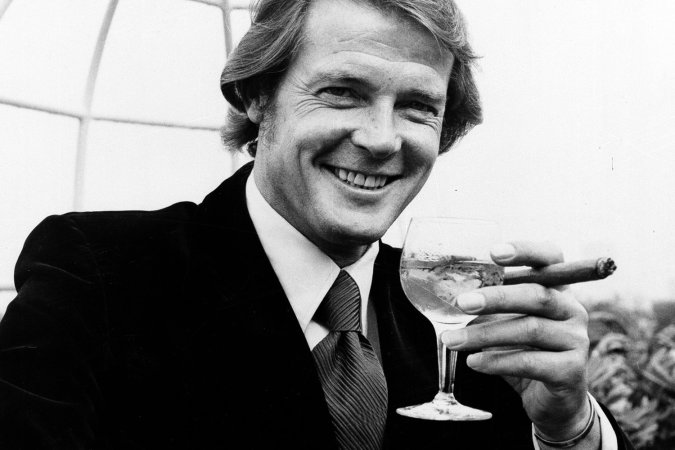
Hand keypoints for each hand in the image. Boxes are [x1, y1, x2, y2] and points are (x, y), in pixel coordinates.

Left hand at [441, 241, 591, 439]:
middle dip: (496, 298)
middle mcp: (571, 309)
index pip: (550, 258)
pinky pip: (531, 362)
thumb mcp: (506, 322)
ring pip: (530, 330)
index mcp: (556, 288)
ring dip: (485, 334)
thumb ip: (487, 305)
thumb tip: (444, 294)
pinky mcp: (572, 371)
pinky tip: (473, 362)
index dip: (525, 251)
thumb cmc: (523, 350)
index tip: (493, 252)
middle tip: (461, 302)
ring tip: (452, 340)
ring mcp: (575, 340)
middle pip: (537, 295)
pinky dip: (497, 361)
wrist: (550, 399)